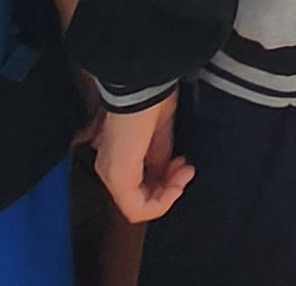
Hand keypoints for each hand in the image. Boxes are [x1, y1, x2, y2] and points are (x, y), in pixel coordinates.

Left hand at [90, 92, 193, 223]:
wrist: (141, 86)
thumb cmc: (149, 98)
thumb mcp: (160, 131)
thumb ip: (159, 156)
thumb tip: (166, 172)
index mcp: (116, 156)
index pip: (140, 187)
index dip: (167, 181)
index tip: (183, 162)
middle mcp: (109, 169)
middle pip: (140, 200)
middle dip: (170, 187)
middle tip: (187, 168)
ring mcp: (112, 174)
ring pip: (139, 207)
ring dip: (168, 193)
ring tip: (185, 170)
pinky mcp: (119, 177)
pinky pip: (138, 209)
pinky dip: (162, 201)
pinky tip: (177, 182)